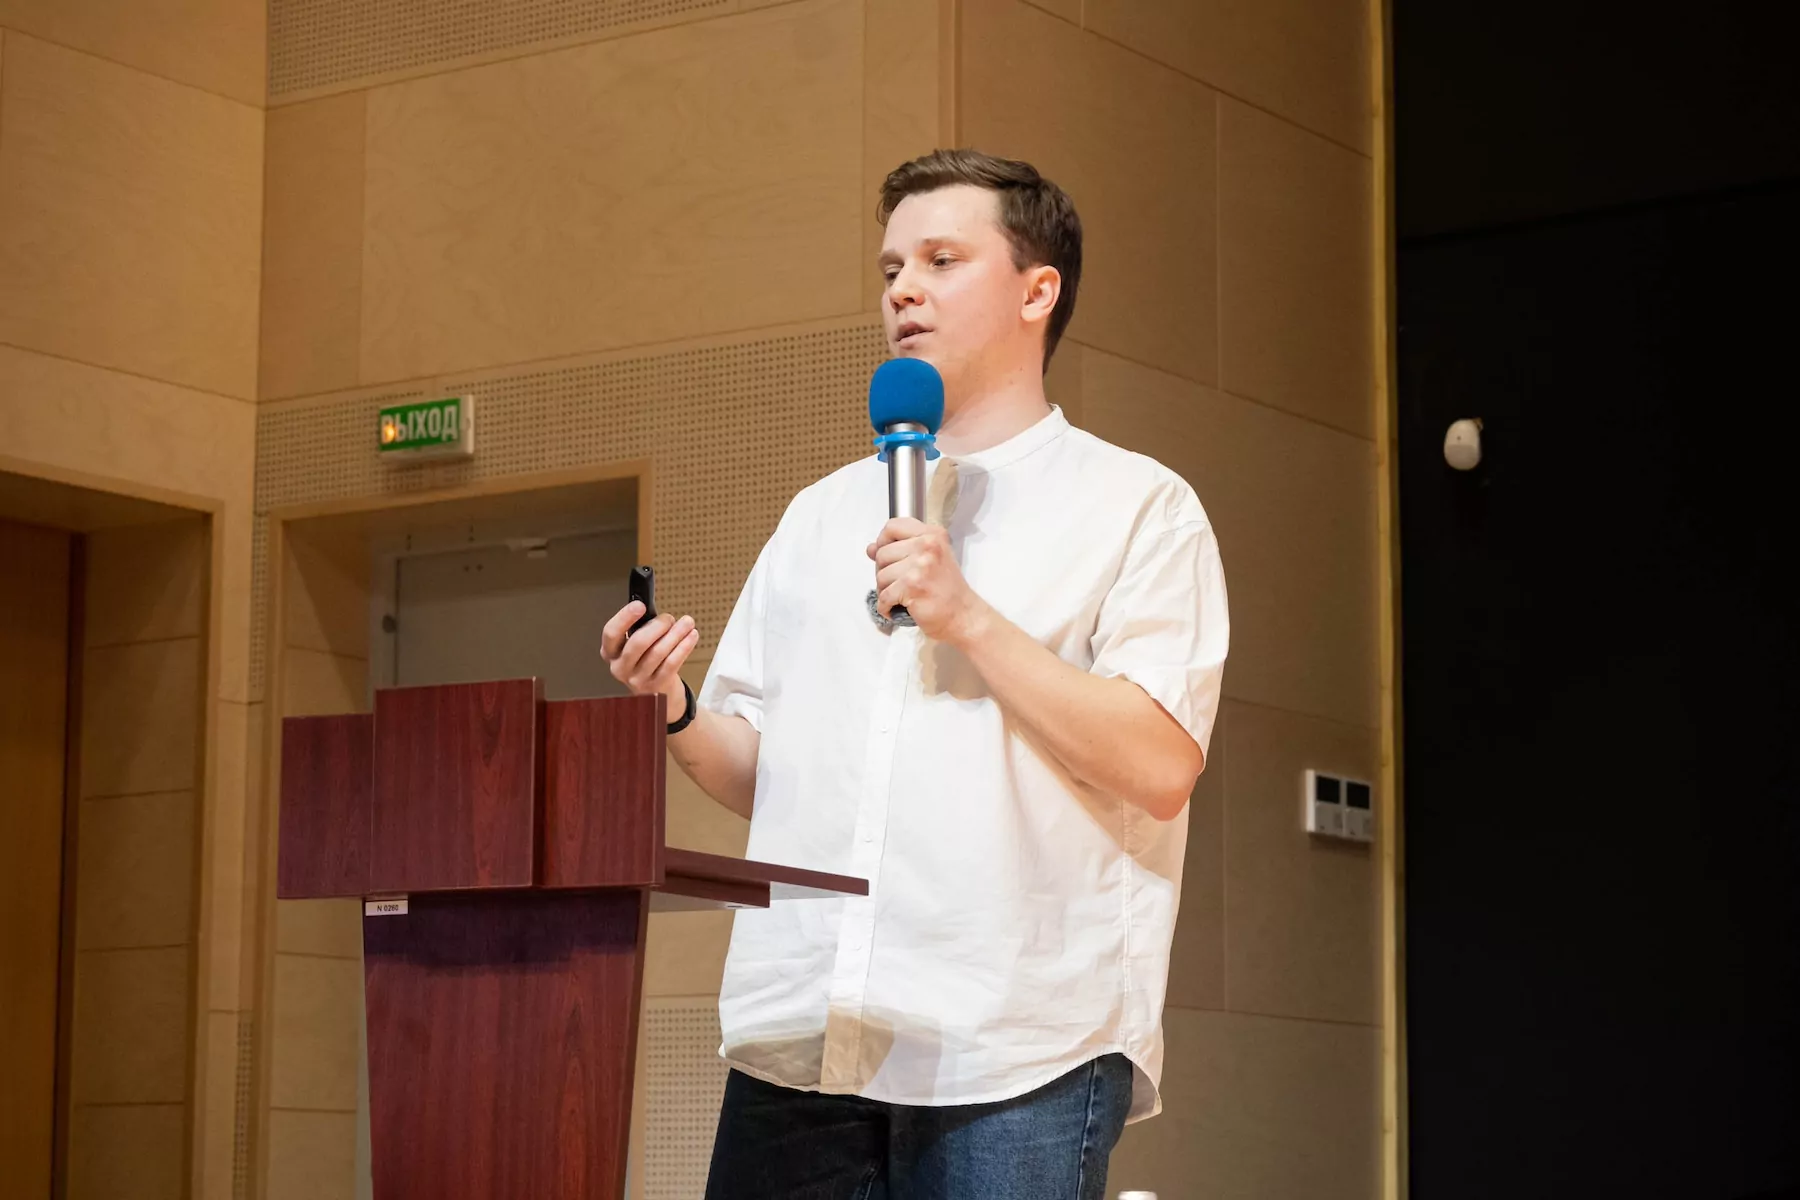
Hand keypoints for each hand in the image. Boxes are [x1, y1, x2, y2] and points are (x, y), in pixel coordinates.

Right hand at [600, 602, 698, 712]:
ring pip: (658, 652)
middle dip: (657, 626)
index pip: (611, 633)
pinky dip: (684, 646)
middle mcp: (620, 667)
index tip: (640, 605)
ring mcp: (637, 679)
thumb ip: (640, 627)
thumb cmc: (646, 659)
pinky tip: (692, 636)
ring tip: (687, 623)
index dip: (624, 617)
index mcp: (610, 652)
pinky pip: (672, 663)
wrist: (657, 692)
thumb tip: (655, 611)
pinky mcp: (656, 686)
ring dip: (675, 634)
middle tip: (669, 618)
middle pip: (638, 643)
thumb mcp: (636, 643)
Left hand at [867, 518, 987, 643]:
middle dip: (884, 572)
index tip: (887, 555)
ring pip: (880, 576)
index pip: (892, 526)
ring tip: (902, 597)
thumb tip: (871, 548)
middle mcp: (927, 546)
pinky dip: (886, 607)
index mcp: (932, 535)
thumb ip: (899, 550)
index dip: (883, 542)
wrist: (963, 615)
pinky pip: (883, 596)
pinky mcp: (912, 586)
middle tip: (899, 584)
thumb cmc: (947, 590)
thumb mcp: (928, 560)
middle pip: (882, 553)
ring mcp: (920, 566)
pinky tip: (897, 609)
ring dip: (886, 591)